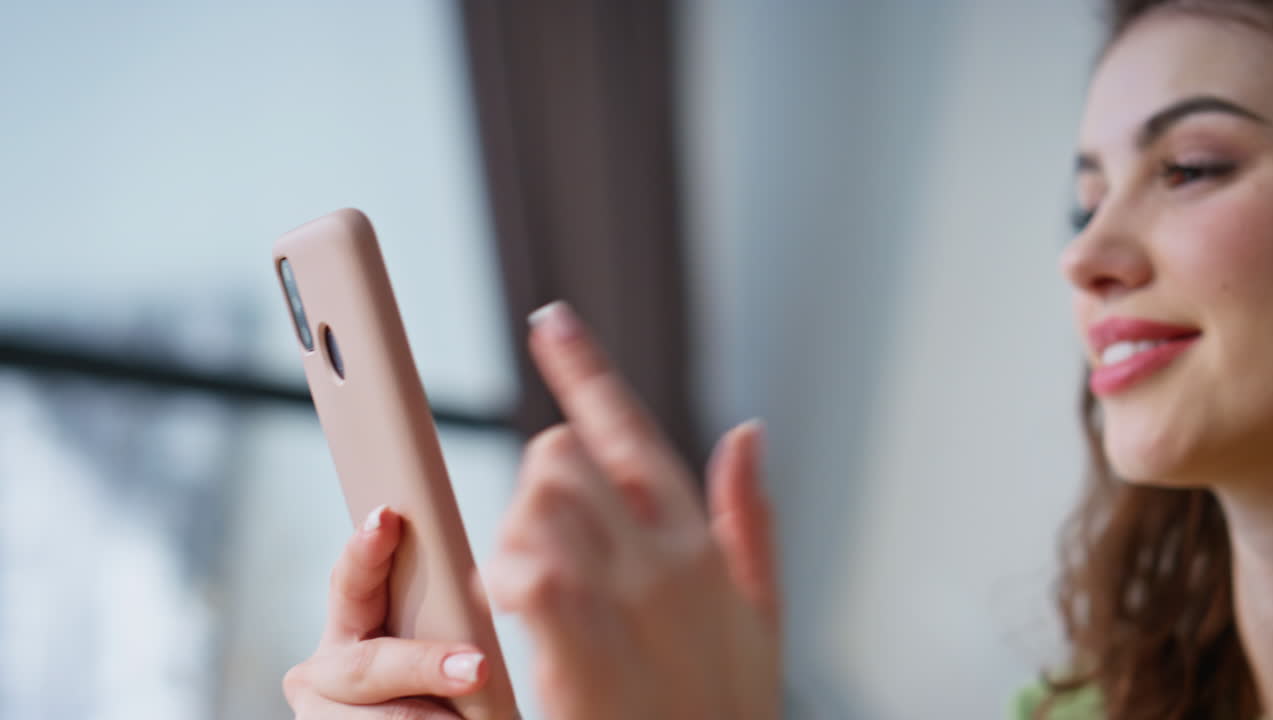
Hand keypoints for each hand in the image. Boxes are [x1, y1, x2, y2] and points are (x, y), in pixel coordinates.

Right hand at [283, 506, 490, 718]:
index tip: (388, 516)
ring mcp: (321, 714)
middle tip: (478, 668)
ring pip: (376, 718)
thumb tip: (478, 584)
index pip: (352, 578)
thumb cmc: (449, 692)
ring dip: (430, 718)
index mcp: (348, 624)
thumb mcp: (439, 644)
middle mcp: (321, 670)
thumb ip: (440, 615)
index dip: (366, 547)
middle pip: (367, 664)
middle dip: (424, 666)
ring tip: (472, 719)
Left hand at [488, 301, 781, 719]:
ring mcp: (626, 597)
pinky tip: (508, 606)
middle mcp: (663, 556)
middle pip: (561, 456)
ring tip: (517, 591)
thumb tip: (749, 430)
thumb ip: (753, 517)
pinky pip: (531, 564)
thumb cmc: (726, 716)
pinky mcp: (583, 645)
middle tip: (532, 546)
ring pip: (536, 499)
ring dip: (511, 535)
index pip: (633, 429)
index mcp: (698, 542)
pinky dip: (507, 573)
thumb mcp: (760, 614)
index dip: (587, 368)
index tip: (550, 321)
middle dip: (533, 490)